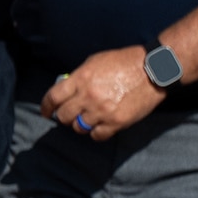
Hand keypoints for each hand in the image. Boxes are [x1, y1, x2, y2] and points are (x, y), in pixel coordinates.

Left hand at [40, 47, 166, 140]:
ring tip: (88, 119)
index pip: (53, 97)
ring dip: (80, 125)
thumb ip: (79, 77)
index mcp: (81, 78)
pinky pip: (97, 135)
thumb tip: (67, 89)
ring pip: (79, 128)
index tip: (46, 112)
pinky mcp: (116, 122)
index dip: (46, 107)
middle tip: (70, 115)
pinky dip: (95, 132)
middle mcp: (89, 96)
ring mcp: (102, 111)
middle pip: (64, 116)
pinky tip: (100, 126)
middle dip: (64, 116)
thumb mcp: (95, 62)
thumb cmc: (124, 62)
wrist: (151, 70)